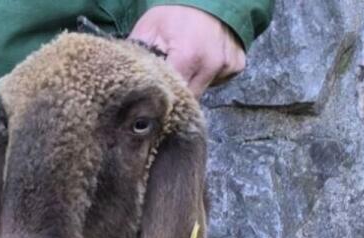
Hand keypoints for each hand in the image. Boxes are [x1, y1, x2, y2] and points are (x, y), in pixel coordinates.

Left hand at [130, 5, 245, 96]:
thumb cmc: (175, 12)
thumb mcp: (148, 29)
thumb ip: (137, 59)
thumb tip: (126, 85)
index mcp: (188, 57)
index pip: (170, 97)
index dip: (159, 99)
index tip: (152, 97)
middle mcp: (211, 64)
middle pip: (188, 99)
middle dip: (175, 94)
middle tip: (167, 79)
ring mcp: (227, 65)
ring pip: (202, 91)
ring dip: (191, 83)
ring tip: (186, 62)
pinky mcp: (236, 65)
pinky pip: (218, 81)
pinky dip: (208, 75)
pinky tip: (202, 58)